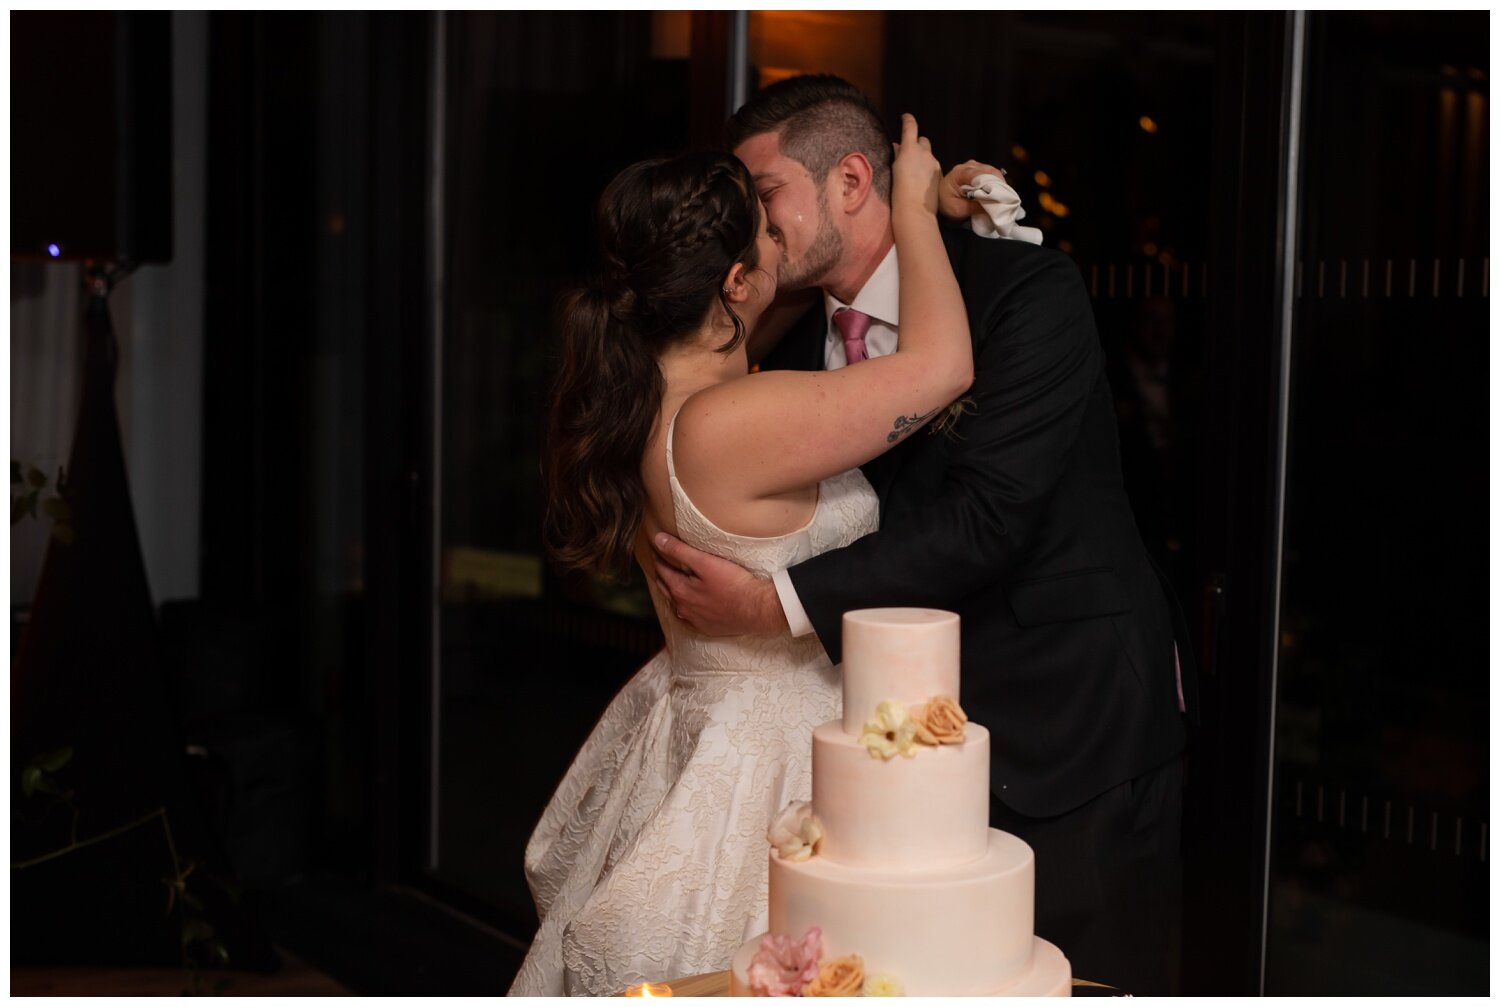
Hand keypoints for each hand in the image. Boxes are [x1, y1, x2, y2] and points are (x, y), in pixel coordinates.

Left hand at [651, 533, 788, 636]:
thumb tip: (658, 540)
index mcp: (680, 590)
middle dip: (662, 574)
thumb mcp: (705, 562)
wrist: (755, 609)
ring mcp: (694, 620)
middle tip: (661, 563)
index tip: (656, 549)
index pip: (662, 570)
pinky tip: (688, 606)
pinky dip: (684, 609)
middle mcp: (682, 607)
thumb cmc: (733, 583)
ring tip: (672, 582)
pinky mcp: (706, 627)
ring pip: (676, 604)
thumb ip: (680, 551)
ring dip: (672, 592)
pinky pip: (688, 618)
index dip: (658, 558)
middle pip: (666, 588)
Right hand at [890, 113, 940, 216]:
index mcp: (910, 149)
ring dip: (922, 157)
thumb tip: (898, 147)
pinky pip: (933, 166)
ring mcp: (934, 163)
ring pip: (928, 154)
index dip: (908, 120)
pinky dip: (927, 168)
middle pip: (922, 140)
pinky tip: (922, 180)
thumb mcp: (894, 169)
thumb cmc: (899, 190)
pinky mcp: (939, 174)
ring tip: (915, 171)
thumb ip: (898, 155)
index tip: (905, 117)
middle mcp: (924, 152)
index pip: (910, 127)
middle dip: (917, 143)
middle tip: (909, 153)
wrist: (915, 209)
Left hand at [939, 160, 1005, 221]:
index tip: (1002, 196)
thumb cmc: (946, 204)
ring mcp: (974, 165)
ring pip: (992, 172)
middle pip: (990, 172)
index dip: (993, 184)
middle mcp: (969, 165)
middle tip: (1004, 199)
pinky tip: (997, 192)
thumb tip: (995, 205)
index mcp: (961, 173)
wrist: (939, 197)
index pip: (981, 175)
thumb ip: (975, 206)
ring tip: (1002, 196)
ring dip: (998, 184)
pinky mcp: (978, 168)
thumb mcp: (958, 210)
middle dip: (998, 185)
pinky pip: (991, 173)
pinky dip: (995, 182)